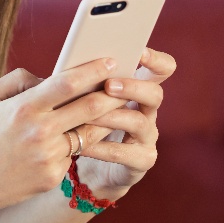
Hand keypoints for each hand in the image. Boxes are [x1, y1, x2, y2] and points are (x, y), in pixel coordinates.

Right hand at [0, 57, 127, 215]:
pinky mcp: (53, 177)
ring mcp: (48, 157)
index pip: (68, 83)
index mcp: (22, 108)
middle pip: (91, 107)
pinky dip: (75, 145)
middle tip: (124, 84)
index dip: (94, 70)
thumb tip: (48, 77)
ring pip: (89, 133)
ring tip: (110, 109)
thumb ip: (18, 80)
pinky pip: (73, 154)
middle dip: (112, 93)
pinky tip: (71, 141)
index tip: (112, 61)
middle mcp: (39, 132)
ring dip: (103, 120)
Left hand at [71, 47, 176, 198]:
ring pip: (139, 122)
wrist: (88, 171)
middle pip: (155, 94)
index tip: (139, 52)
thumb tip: (61, 68)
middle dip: (133, 87)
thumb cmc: (83, 125)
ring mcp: (147, 137)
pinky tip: (83, 145)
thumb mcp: (83, 101)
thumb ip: (82, 84)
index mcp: (138, 90)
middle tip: (109, 85)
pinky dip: (103, 148)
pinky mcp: (141, 161)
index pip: (162, 70)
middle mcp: (148, 111)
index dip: (156, 60)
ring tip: (88, 116)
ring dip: (113, 116)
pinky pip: (125, 154)